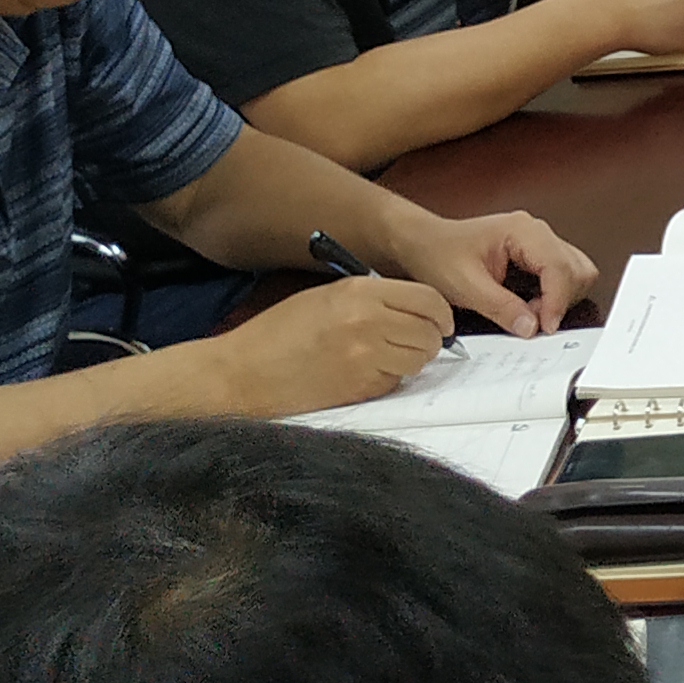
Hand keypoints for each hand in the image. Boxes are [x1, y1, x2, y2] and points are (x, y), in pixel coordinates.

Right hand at [225, 274, 451, 410]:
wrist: (242, 373)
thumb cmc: (279, 333)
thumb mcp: (327, 297)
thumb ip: (373, 298)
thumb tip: (415, 309)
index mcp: (360, 293)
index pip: (428, 299)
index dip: (440, 313)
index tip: (440, 321)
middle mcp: (369, 322)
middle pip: (430, 333)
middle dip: (430, 339)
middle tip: (414, 342)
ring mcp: (367, 358)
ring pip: (419, 361)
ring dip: (411, 361)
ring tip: (384, 356)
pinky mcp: (361, 389)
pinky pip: (395, 382)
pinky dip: (388, 379)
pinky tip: (362, 372)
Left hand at [384, 205, 597, 337]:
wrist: (422, 243)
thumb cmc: (437, 253)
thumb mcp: (465, 286)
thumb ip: (501, 307)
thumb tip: (532, 327)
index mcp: (522, 231)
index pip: (559, 267)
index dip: (557, 301)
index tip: (545, 327)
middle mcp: (537, 231)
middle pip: (576, 269)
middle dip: (561, 301)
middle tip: (534, 321)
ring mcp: (539, 241)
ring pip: (575, 272)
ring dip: (560, 299)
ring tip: (530, 313)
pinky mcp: (537, 253)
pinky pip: (563, 275)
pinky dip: (554, 296)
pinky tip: (530, 305)